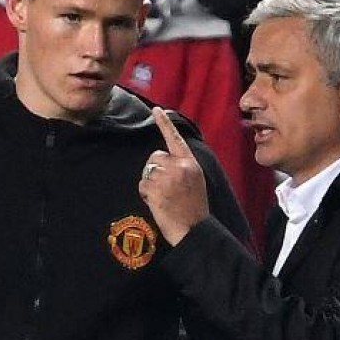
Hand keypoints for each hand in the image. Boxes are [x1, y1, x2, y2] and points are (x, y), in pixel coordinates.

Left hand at [139, 107, 209, 244]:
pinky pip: (143, 184)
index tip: (156, 110)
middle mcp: (179, 166)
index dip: (165, 123)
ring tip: (164, 198)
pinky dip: (146, 194)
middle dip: (155, 169)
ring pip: (147, 171)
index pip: (175, 139)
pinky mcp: (155, 188)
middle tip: (165, 188)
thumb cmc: (194, 209)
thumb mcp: (196, 182)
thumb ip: (183, 168)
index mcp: (191, 163)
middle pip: (155, 157)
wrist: (194, 229)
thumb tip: (163, 161)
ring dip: (150, 184)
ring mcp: (166, 177)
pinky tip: (158, 203)